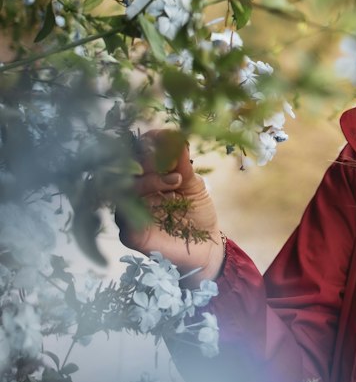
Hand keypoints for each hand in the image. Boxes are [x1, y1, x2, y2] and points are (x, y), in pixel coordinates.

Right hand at [120, 129, 225, 284]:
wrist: (206, 247)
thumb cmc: (197, 213)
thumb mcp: (194, 185)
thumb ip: (184, 165)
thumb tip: (177, 136)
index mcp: (146, 177)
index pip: (136, 154)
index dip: (145, 142)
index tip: (160, 134)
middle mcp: (133, 193)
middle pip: (124, 169)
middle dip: (143, 158)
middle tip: (166, 156)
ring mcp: (129, 212)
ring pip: (123, 190)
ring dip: (148, 180)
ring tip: (175, 180)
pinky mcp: (130, 234)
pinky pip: (124, 218)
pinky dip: (140, 207)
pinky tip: (160, 201)